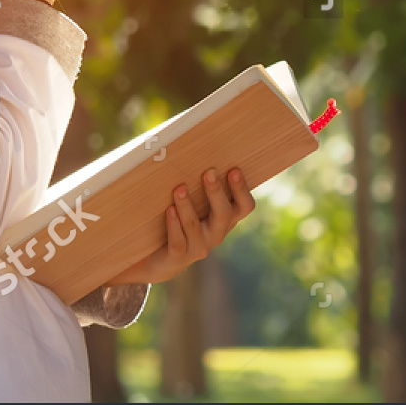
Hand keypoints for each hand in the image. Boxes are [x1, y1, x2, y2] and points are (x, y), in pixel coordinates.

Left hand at [108, 168, 255, 284]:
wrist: (161, 259)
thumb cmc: (179, 220)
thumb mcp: (195, 205)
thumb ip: (198, 184)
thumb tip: (189, 145)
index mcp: (226, 219)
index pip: (245, 206)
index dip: (242, 189)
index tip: (233, 169)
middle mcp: (217, 234)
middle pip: (224, 214)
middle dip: (216, 192)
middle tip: (208, 172)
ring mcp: (199, 247)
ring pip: (195, 226)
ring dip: (188, 205)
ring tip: (179, 188)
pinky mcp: (179, 257)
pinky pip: (178, 240)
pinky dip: (174, 224)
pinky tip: (169, 210)